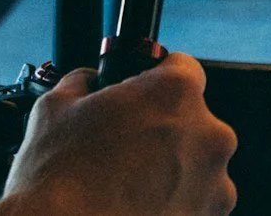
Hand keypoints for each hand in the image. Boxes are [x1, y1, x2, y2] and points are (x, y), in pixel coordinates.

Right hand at [0, 53, 236, 215]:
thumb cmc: (61, 181)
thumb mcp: (55, 107)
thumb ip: (83, 83)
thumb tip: (87, 82)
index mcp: (175, 94)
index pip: (182, 68)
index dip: (156, 79)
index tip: (142, 93)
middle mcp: (207, 135)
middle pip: (192, 119)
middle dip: (163, 128)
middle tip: (125, 146)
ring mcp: (215, 183)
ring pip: (197, 163)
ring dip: (173, 168)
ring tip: (130, 183)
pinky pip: (199, 200)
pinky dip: (176, 201)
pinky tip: (140, 205)